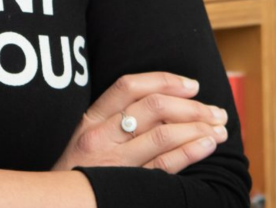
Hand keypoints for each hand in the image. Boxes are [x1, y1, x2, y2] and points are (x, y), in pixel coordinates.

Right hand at [50, 72, 229, 173]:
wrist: (57, 205)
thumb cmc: (74, 173)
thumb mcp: (83, 139)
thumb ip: (111, 121)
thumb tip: (160, 107)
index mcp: (91, 119)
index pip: (129, 86)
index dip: (164, 80)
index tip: (191, 85)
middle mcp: (102, 136)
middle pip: (153, 107)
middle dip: (191, 106)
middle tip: (215, 110)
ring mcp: (115, 162)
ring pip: (163, 134)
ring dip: (197, 128)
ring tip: (219, 129)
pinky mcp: (128, 185)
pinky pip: (164, 165)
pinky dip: (190, 152)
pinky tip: (206, 145)